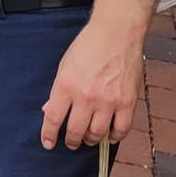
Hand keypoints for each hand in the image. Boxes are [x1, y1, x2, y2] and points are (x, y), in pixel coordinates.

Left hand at [40, 13, 144, 149]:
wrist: (116, 32)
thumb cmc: (88, 46)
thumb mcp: (65, 65)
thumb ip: (58, 91)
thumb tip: (50, 111)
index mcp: (66, 85)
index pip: (54, 119)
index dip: (49, 135)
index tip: (48, 143)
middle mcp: (86, 96)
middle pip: (76, 131)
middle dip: (72, 141)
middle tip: (71, 142)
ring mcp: (108, 101)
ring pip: (97, 134)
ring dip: (91, 140)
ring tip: (88, 138)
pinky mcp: (127, 102)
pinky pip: (121, 129)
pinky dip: (114, 137)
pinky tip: (109, 135)